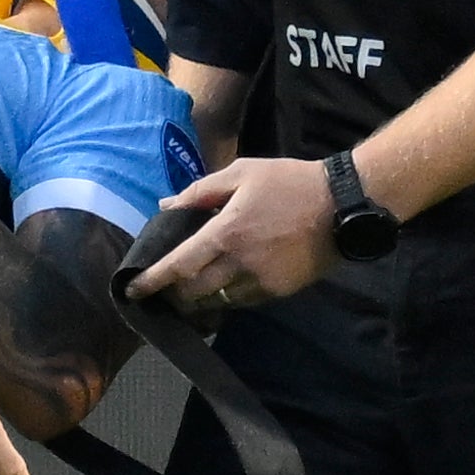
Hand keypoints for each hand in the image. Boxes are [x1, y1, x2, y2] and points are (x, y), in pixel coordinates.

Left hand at [129, 154, 335, 317]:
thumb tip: (165, 206)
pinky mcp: (278, 291)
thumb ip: (199, 191)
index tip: (131, 290)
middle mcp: (239, 262)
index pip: (178, 265)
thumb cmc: (289, 182)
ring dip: (198, 300)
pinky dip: (226, 298)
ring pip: (217, 301)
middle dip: (173, 294)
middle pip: (192, 292)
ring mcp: (260, 281)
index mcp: (225, 232)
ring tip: (186, 293)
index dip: (152, 280)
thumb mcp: (242, 173)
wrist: (342, 206)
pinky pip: (242, 301)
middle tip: (162, 289)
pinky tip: (222, 288)